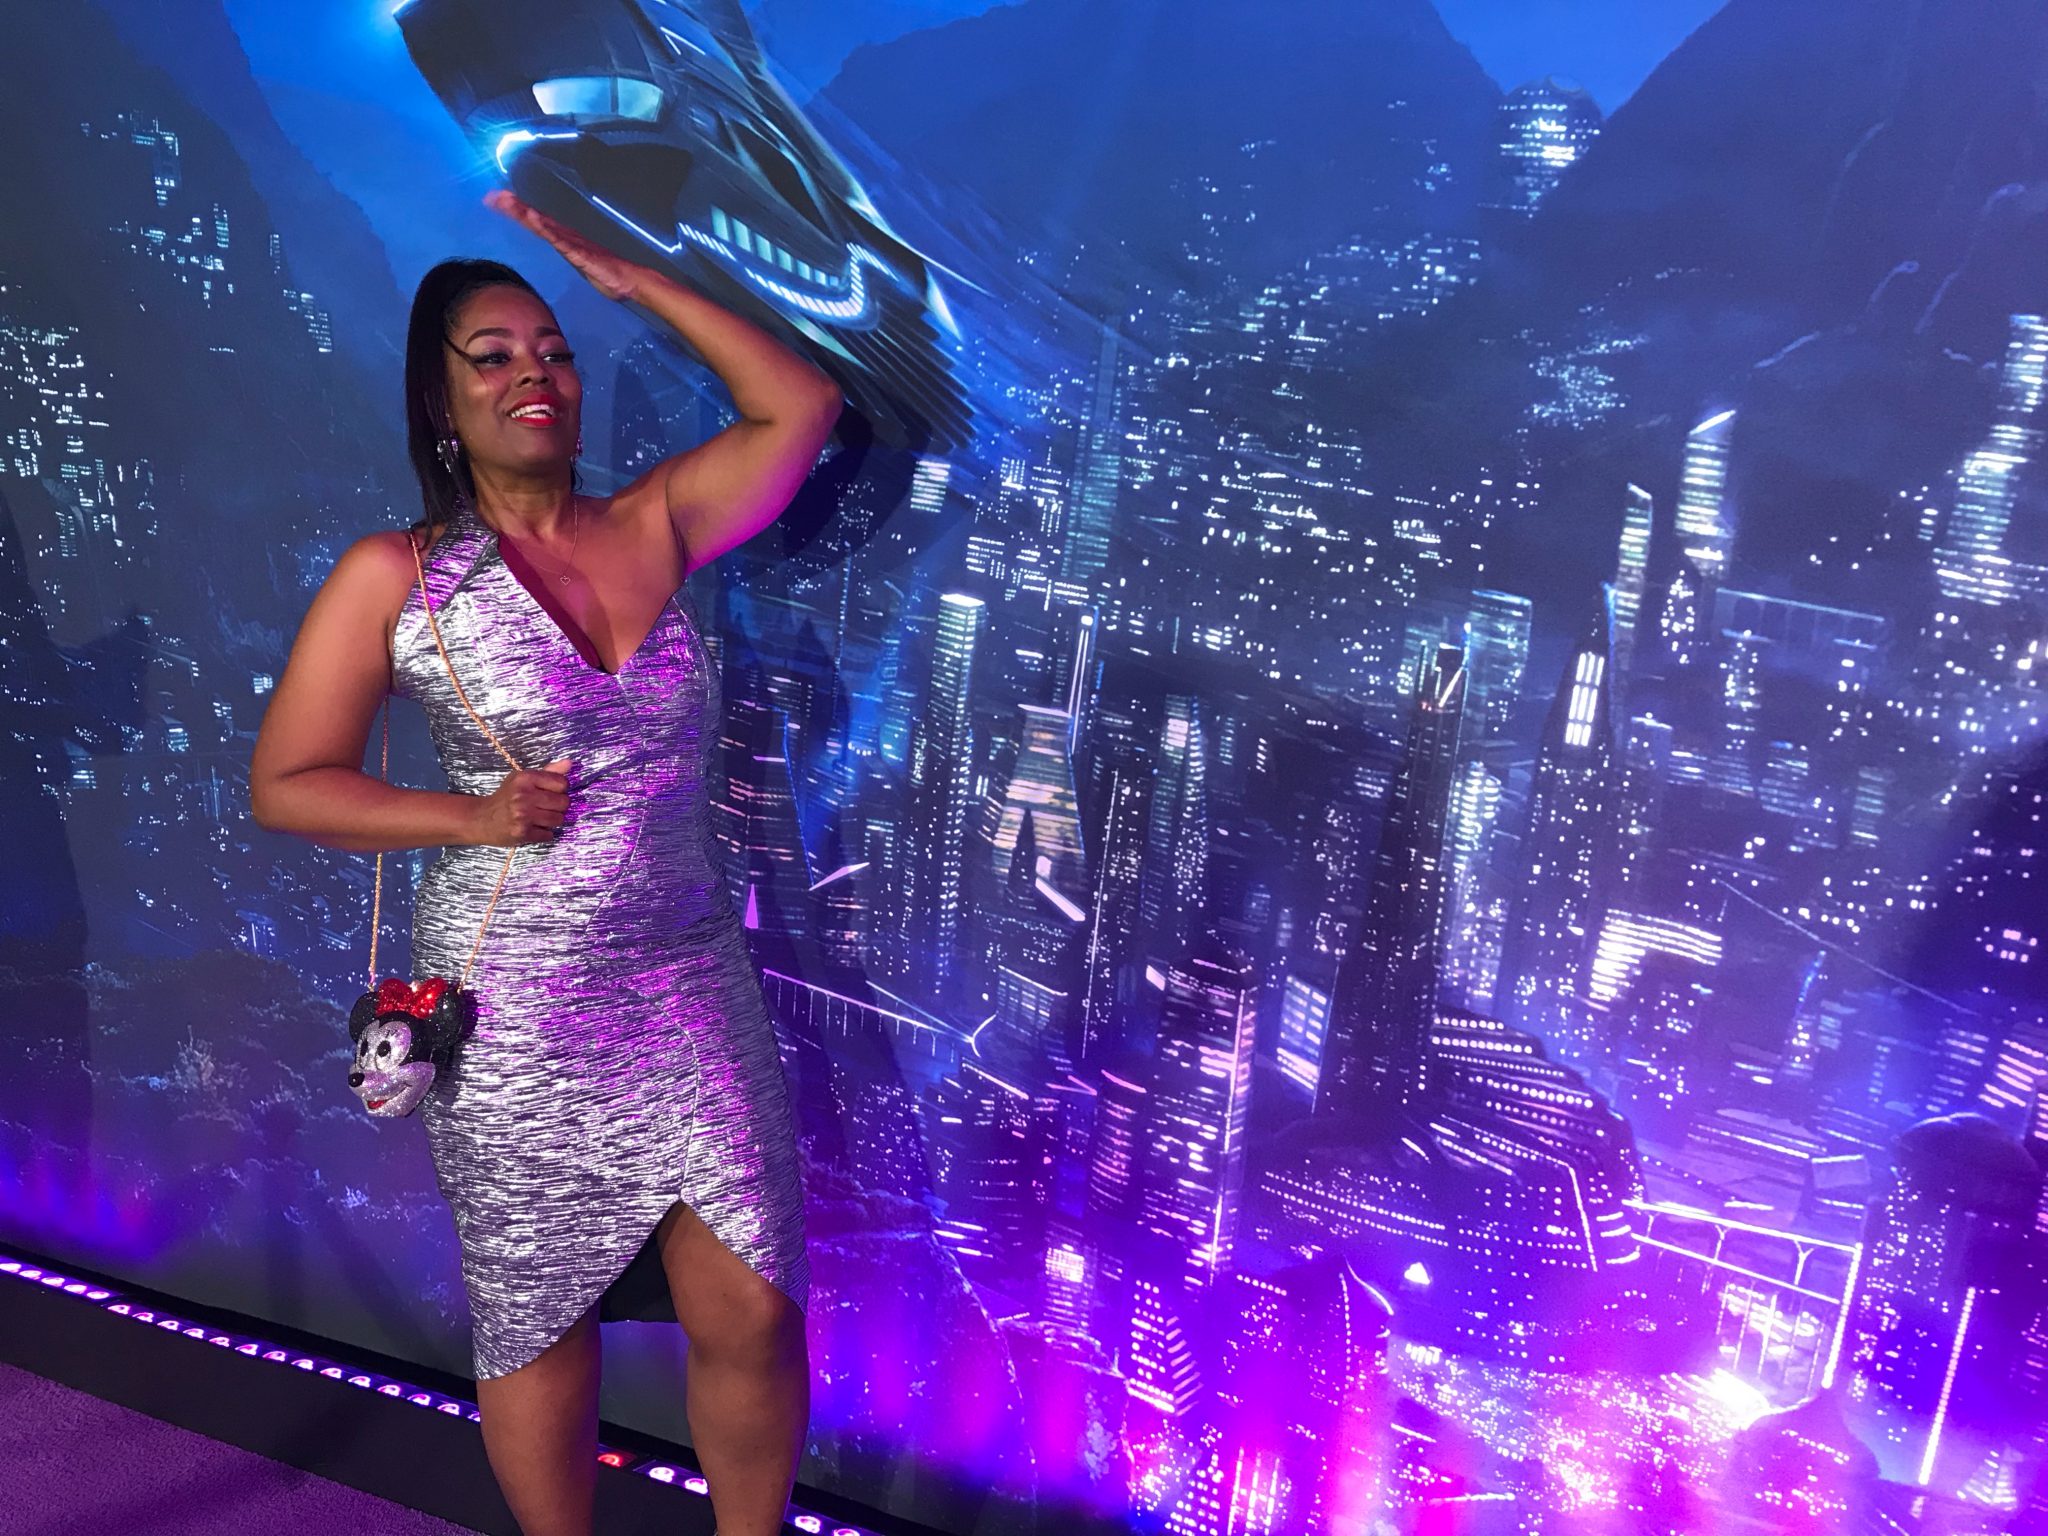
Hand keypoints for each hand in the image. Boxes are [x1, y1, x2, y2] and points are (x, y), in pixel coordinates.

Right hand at [470, 757, 571, 844]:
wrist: (481, 819)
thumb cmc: (506, 796)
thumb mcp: (523, 779)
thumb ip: (548, 772)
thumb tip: (570, 763)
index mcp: (525, 778)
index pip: (562, 783)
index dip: (560, 789)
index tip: (550, 792)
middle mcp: (524, 795)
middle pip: (564, 802)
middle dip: (558, 806)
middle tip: (545, 807)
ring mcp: (523, 815)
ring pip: (558, 819)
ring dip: (552, 821)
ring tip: (540, 818)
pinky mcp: (522, 833)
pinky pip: (548, 835)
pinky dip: (544, 834)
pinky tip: (533, 828)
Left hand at [486, 190, 644, 301]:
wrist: (631, 281)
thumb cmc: (611, 278)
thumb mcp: (585, 269)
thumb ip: (575, 260)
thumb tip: (569, 255)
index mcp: (565, 241)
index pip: (537, 224)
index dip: (519, 212)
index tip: (499, 200)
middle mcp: (566, 237)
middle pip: (535, 220)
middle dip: (514, 208)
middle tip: (493, 196)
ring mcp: (572, 243)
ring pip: (543, 225)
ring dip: (524, 213)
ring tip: (506, 201)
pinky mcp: (579, 253)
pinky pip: (558, 239)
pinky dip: (544, 227)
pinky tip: (533, 217)